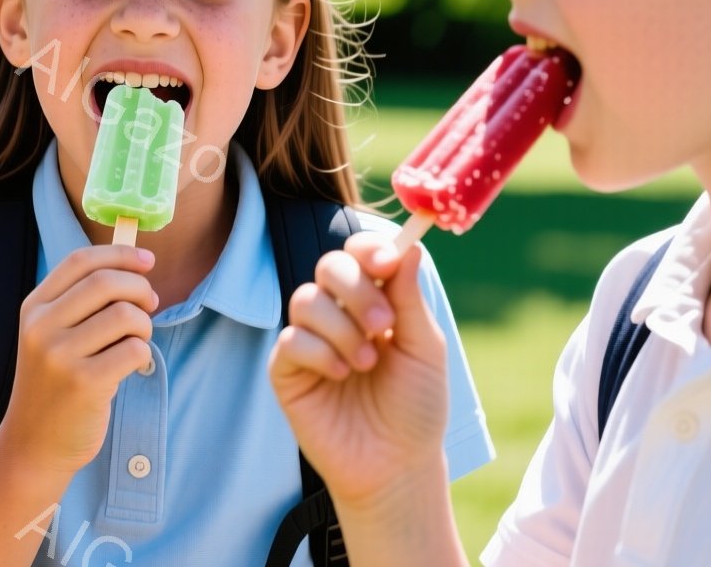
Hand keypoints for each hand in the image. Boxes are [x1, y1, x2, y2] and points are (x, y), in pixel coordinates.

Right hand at [0, 245, 157, 478]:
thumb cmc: (54, 384)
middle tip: (149, 306)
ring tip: (136, 341)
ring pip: (125, 315)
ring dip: (144, 325)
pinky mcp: (84, 384)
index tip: (147, 261)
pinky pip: (134, 350)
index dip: (119, 254)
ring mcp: (60, 356)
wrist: (34, 443)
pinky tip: (131, 365)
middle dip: (140, 289)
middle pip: (106, 282)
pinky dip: (143, 353)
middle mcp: (42, 327)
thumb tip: (135, 264)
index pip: (80, 261)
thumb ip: (81, 301)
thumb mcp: (51, 336)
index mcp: (34, 308)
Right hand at [269, 232, 451, 505]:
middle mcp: (339, 314)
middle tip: (383, 325)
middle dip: (357, 289)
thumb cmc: (415, 408)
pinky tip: (341, 376)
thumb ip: (410, 299)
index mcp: (374, 301)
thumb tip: (410, 246)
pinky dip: (319, 353)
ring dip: (341, 328)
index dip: (369, 249)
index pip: (360, 253)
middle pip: (329, 266)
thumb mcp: (424, 349)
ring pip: (305, 299)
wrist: (396, 465)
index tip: (386, 262)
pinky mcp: (287, 370)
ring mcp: (310, 341)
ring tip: (366, 364)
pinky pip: (290, 340)